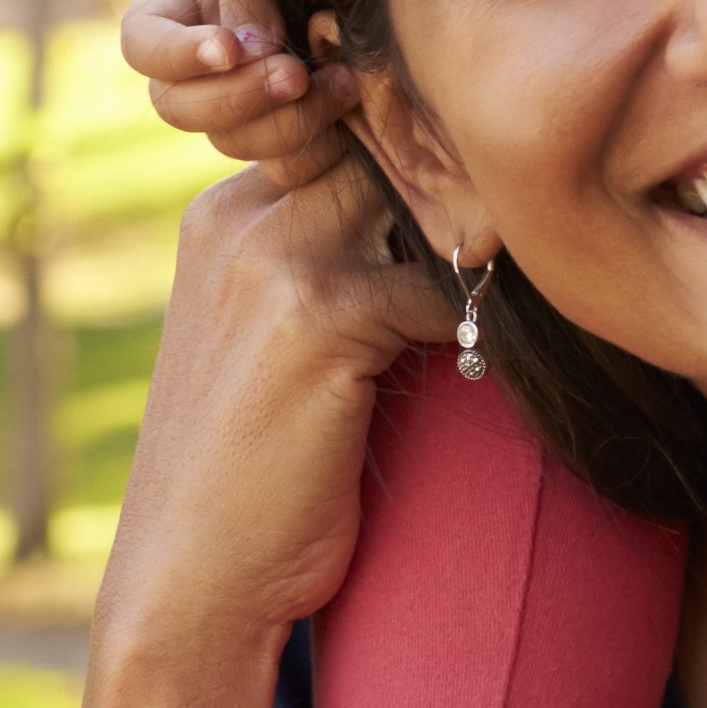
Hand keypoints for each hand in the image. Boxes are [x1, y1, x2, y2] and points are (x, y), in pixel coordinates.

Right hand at [93, 152, 453, 662]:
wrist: (191, 576)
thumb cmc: (252, 462)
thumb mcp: (270, 335)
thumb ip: (329, 256)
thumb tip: (453, 209)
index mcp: (223, 215)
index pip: (347, 131)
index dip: (424, 158)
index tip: (482, 197)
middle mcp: (238, 221)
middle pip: (386, 149)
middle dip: (460, 185)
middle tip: (515, 234)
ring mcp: (273, 263)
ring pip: (419, 204)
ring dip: (472, 246)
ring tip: (499, 291)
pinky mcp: (319, 317)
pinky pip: (436, 289)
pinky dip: (468, 324)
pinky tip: (468, 363)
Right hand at [122, 0, 364, 184]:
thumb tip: (253, 50)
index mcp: (167, 20)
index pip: (143, 46)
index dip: (179, 55)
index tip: (228, 48)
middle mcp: (188, 76)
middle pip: (180, 109)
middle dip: (242, 96)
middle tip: (297, 75)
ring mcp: (230, 115)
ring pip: (234, 144)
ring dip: (291, 120)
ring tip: (343, 83)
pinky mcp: (281, 142)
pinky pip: (287, 168)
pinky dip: (321, 146)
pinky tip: (351, 108)